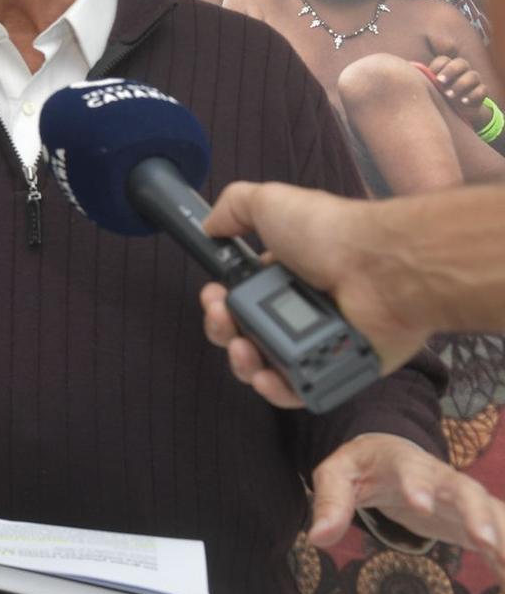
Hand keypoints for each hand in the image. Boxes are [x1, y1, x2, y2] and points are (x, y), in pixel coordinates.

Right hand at [198, 183, 427, 400]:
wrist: (383, 269)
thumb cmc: (330, 234)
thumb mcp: (271, 201)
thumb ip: (234, 206)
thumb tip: (209, 226)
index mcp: (285, 275)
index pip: (241, 297)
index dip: (219, 300)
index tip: (213, 295)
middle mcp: (300, 310)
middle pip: (244, 333)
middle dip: (221, 328)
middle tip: (222, 317)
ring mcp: (317, 344)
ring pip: (264, 365)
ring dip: (242, 360)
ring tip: (243, 348)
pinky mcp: (335, 372)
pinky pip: (297, 392)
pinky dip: (276, 388)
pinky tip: (265, 376)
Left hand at [309, 433, 504, 582]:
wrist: (390, 456)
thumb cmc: (361, 466)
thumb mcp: (336, 476)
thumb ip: (330, 502)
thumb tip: (318, 538)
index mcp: (403, 461)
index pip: (412, 469)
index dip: (418, 485)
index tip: (422, 506)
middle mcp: (441, 477)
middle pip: (466, 491)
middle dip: (477, 514)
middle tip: (485, 540)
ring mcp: (462, 498)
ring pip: (492, 513)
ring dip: (504, 536)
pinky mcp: (473, 519)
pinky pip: (498, 537)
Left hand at [421, 48, 488, 126]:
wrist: (456, 111)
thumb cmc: (437, 96)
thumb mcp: (428, 88)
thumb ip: (419, 79)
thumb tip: (398, 72)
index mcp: (446, 67)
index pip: (443, 59)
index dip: (438, 66)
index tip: (432, 76)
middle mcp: (461, 71)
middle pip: (461, 63)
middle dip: (451, 71)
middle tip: (440, 82)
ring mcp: (472, 81)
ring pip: (473, 76)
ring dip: (461, 84)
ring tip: (449, 95)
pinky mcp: (480, 92)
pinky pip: (482, 90)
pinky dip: (473, 95)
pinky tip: (463, 101)